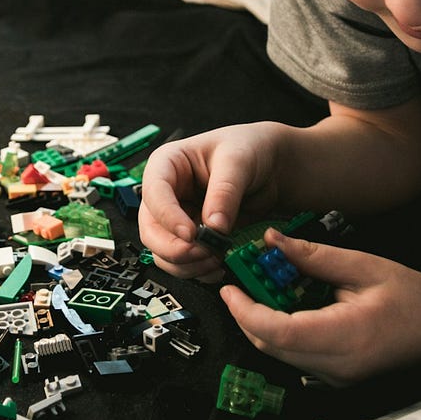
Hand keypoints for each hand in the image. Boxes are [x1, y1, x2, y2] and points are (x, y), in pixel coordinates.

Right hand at [137, 123, 286, 279]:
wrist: (269, 167)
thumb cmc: (248, 148)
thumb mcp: (238, 161)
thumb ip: (225, 192)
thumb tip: (214, 226)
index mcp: (167, 165)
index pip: (154, 194)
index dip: (168, 217)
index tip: (190, 234)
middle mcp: (166, 194)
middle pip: (151, 231)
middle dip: (175, 249)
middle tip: (205, 252)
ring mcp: (177, 218)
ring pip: (163, 253)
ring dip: (187, 264)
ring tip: (216, 259)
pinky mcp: (192, 238)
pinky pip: (183, 262)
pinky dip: (198, 271)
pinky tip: (218, 266)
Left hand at [221, 230, 420, 385]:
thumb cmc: (412, 294)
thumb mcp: (363, 265)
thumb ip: (314, 256)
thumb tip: (271, 241)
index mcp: (346, 337)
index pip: (278, 333)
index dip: (245, 312)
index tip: (229, 288)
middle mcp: (338, 366)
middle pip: (271, 347)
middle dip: (247, 316)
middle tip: (238, 284)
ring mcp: (339, 378)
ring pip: (281, 355)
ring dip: (262, 325)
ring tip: (261, 290)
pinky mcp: (339, 379)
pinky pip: (297, 359)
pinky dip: (282, 335)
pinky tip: (286, 308)